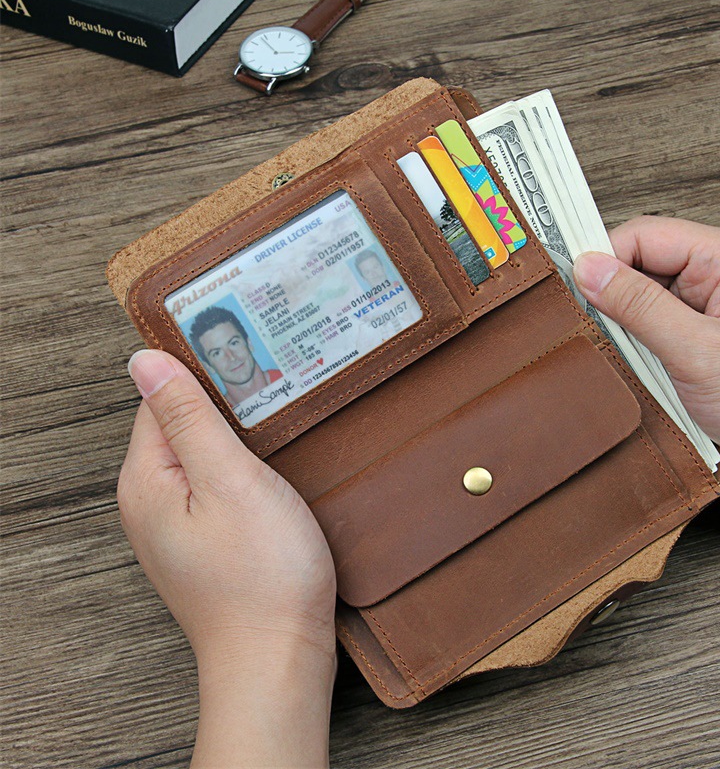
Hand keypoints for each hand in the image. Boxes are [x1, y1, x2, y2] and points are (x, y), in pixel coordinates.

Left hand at [119, 349, 335, 767]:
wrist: (280, 658)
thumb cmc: (261, 572)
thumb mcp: (228, 478)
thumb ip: (187, 417)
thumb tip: (144, 360)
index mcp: (145, 480)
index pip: (160, 401)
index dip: (203, 373)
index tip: (247, 355)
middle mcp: (151, 502)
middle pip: (181, 427)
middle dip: (225, 404)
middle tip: (275, 384)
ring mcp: (178, 526)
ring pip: (204, 457)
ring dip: (239, 436)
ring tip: (281, 420)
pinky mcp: (207, 543)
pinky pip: (218, 486)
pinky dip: (244, 469)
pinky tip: (275, 466)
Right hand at [573, 216, 719, 502]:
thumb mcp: (701, 352)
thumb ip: (639, 307)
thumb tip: (587, 269)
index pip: (644, 235)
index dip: (604, 258)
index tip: (572, 289)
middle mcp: (717, 280)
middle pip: (638, 269)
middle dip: (611, 301)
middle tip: (594, 332)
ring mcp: (706, 314)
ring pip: (638, 306)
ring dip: (624, 334)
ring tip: (626, 361)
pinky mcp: (697, 346)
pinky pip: (648, 337)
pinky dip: (635, 356)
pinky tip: (637, 376)